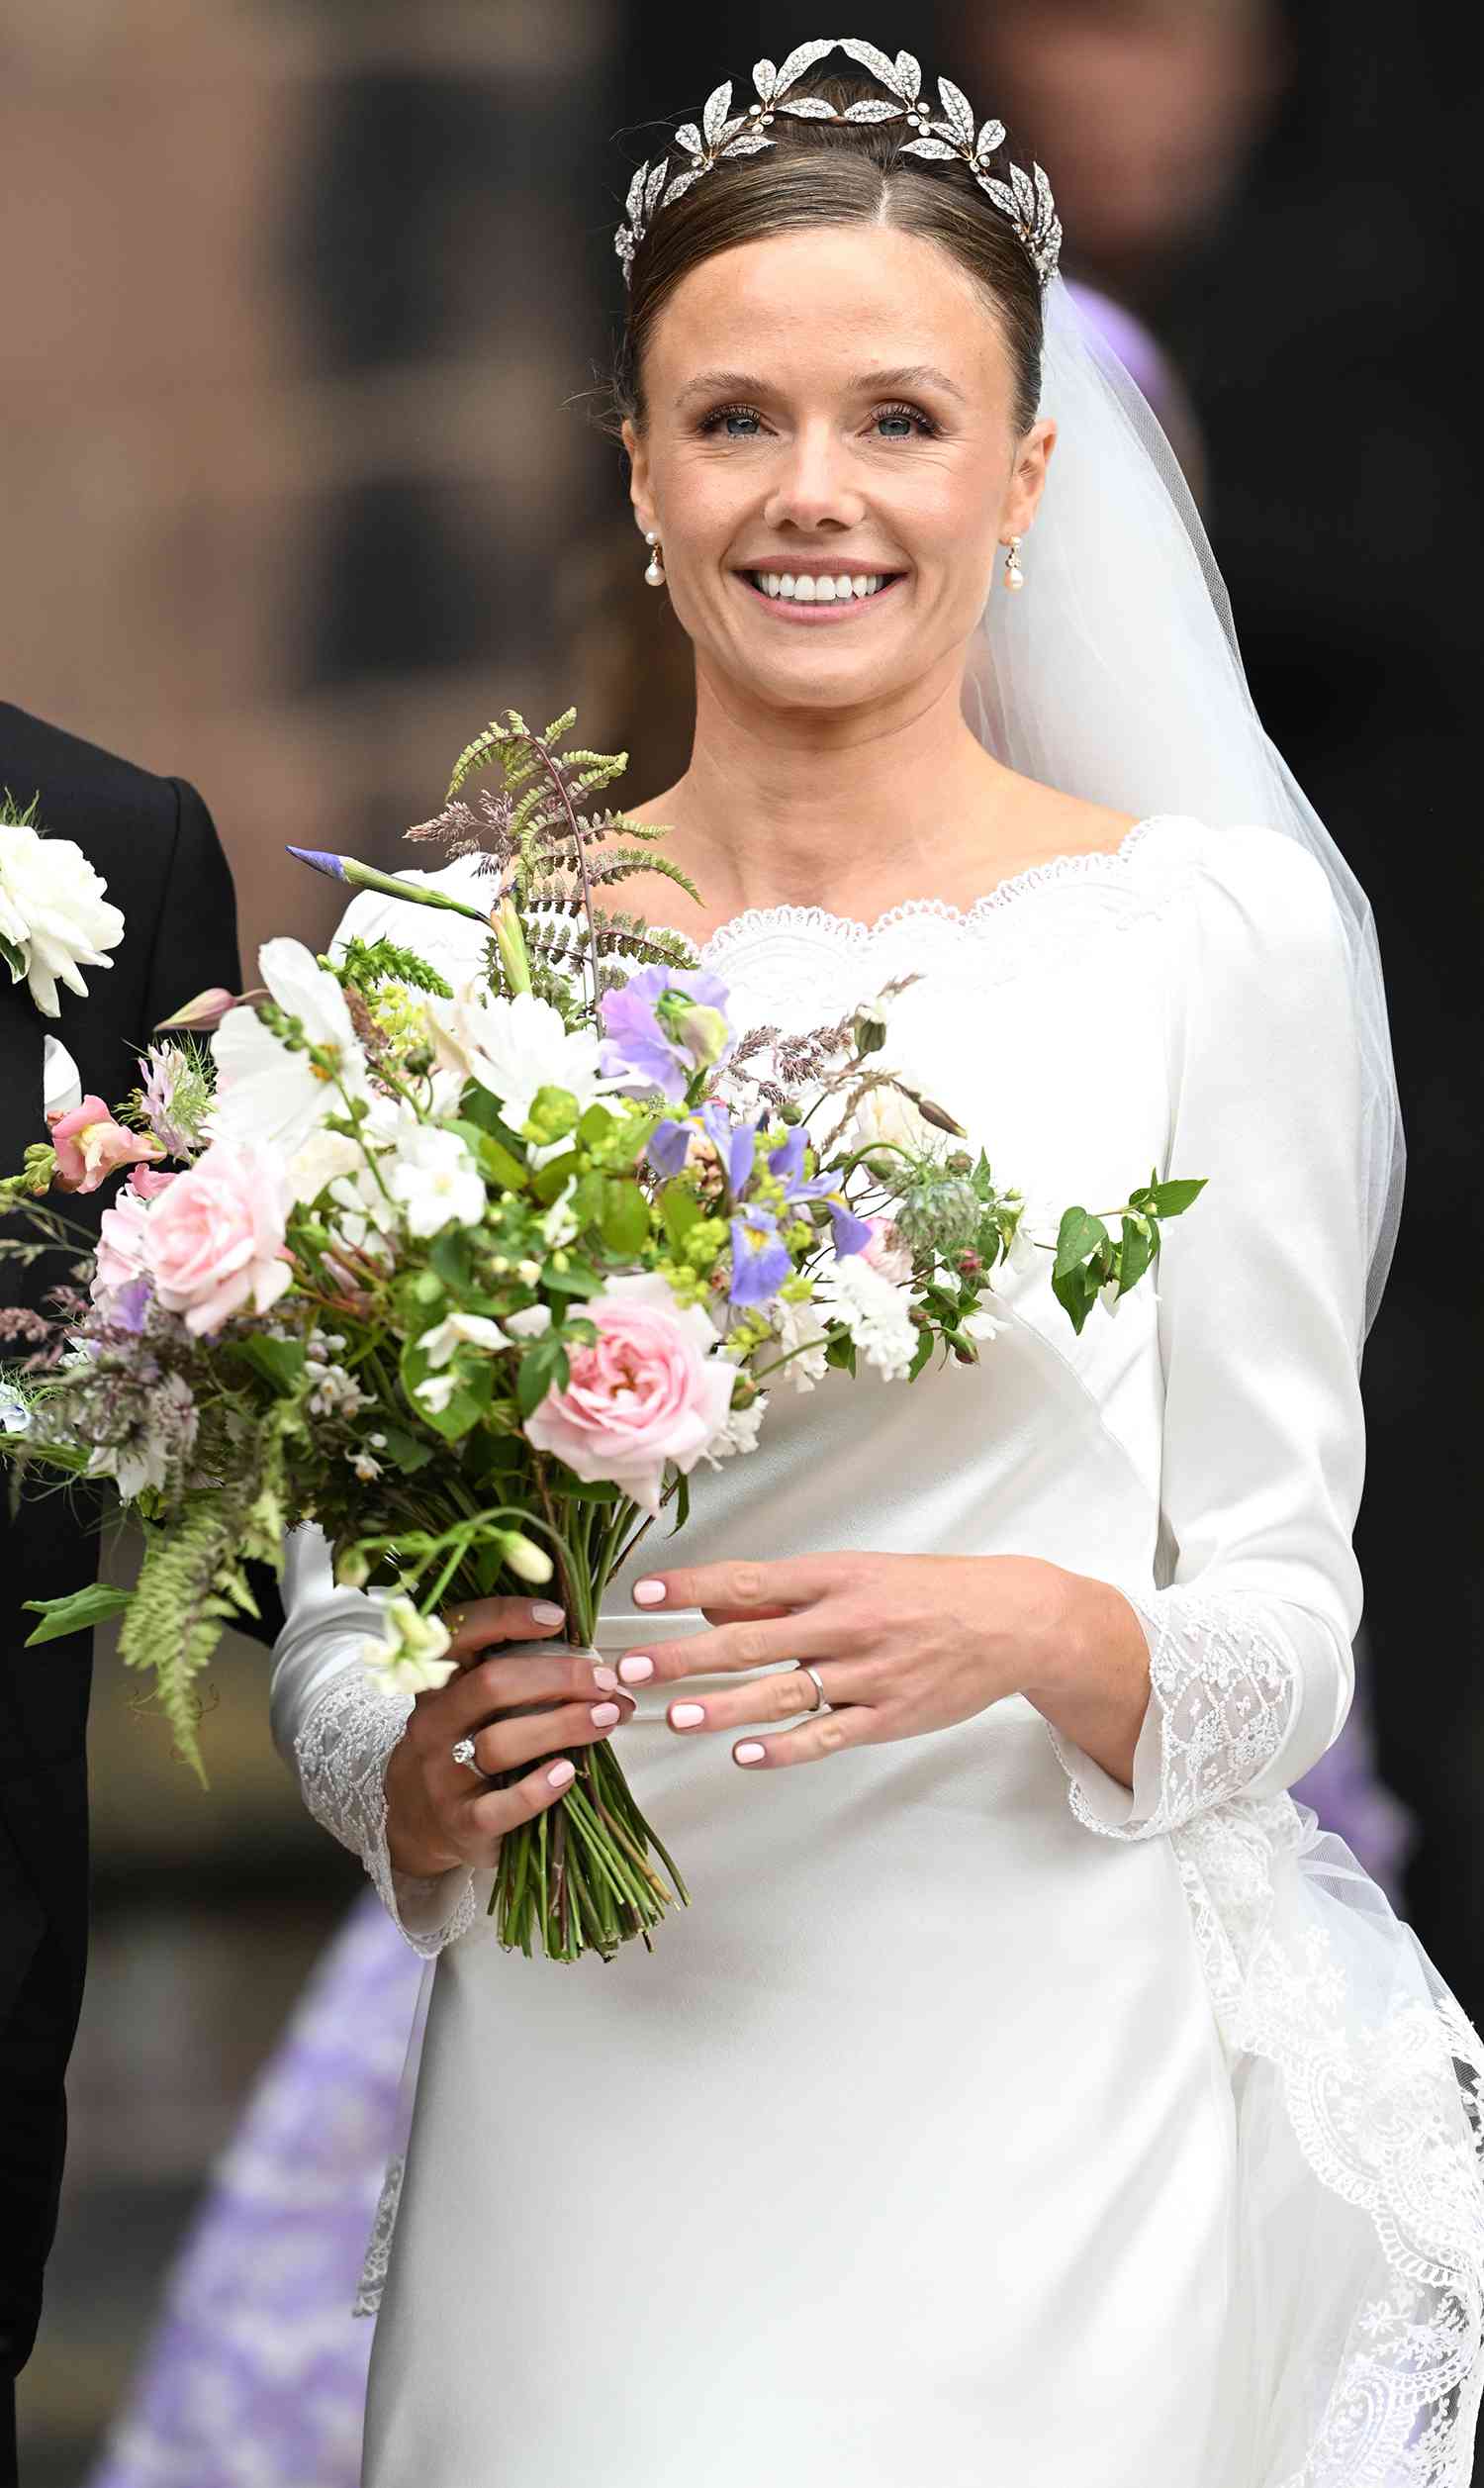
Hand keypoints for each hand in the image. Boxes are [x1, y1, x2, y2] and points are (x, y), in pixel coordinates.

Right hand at [384, 1597, 634, 1873]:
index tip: (557, 1616)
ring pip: (500, 1742)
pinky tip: (567, 1773)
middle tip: (603, 1679)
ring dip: (562, 1725)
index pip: (461, 1635)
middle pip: (492, 1685)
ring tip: (606, 1717)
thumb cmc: (462, 1748)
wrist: (419, 1822)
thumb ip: (519, 1682)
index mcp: (438, 1683)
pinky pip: (500, 1806)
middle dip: (557, 1676)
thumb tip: (599, 1670)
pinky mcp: (461, 1823)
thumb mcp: (471, 1706)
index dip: (506, 1617)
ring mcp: (444, 1775)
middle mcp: (434, 1724)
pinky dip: (538, 1789)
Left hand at [613, 1552, 1075, 1769]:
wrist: (1013, 1621)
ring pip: (784, 1693)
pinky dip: (786, 1748)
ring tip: (678, 1716)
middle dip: (685, 1656)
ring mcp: (869, 1674)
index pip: (750, 1580)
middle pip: (752, 1640)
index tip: (643, 1594)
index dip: (692, 1588)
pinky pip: (828, 1736)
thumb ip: (787, 1596)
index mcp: (837, 1577)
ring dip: (725, 1706)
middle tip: (632, 1670)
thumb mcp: (858, 1574)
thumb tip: (715, 1607)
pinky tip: (746, 1754)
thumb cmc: (929, 1592)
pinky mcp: (889, 1718)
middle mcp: (848, 1623)